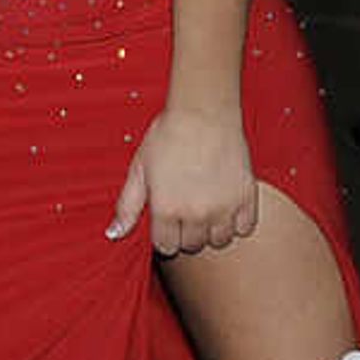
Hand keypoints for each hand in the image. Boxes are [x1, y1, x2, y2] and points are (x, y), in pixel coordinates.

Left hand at [109, 106, 257, 257]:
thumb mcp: (139, 170)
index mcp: (166, 209)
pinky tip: (226, 204)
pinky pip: (245, 228)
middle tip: (187, 209)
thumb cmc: (167, 136)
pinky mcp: (246, 197)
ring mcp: (224, 207)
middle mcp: (196, 214)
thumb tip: (113, 235)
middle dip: (187, 233)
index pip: (167, 247)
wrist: (203, 112)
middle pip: (193, 245)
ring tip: (207, 208)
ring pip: (220, 241)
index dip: (165, 235)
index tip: (168, 220)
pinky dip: (237, 222)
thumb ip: (127, 206)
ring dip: (212, 230)